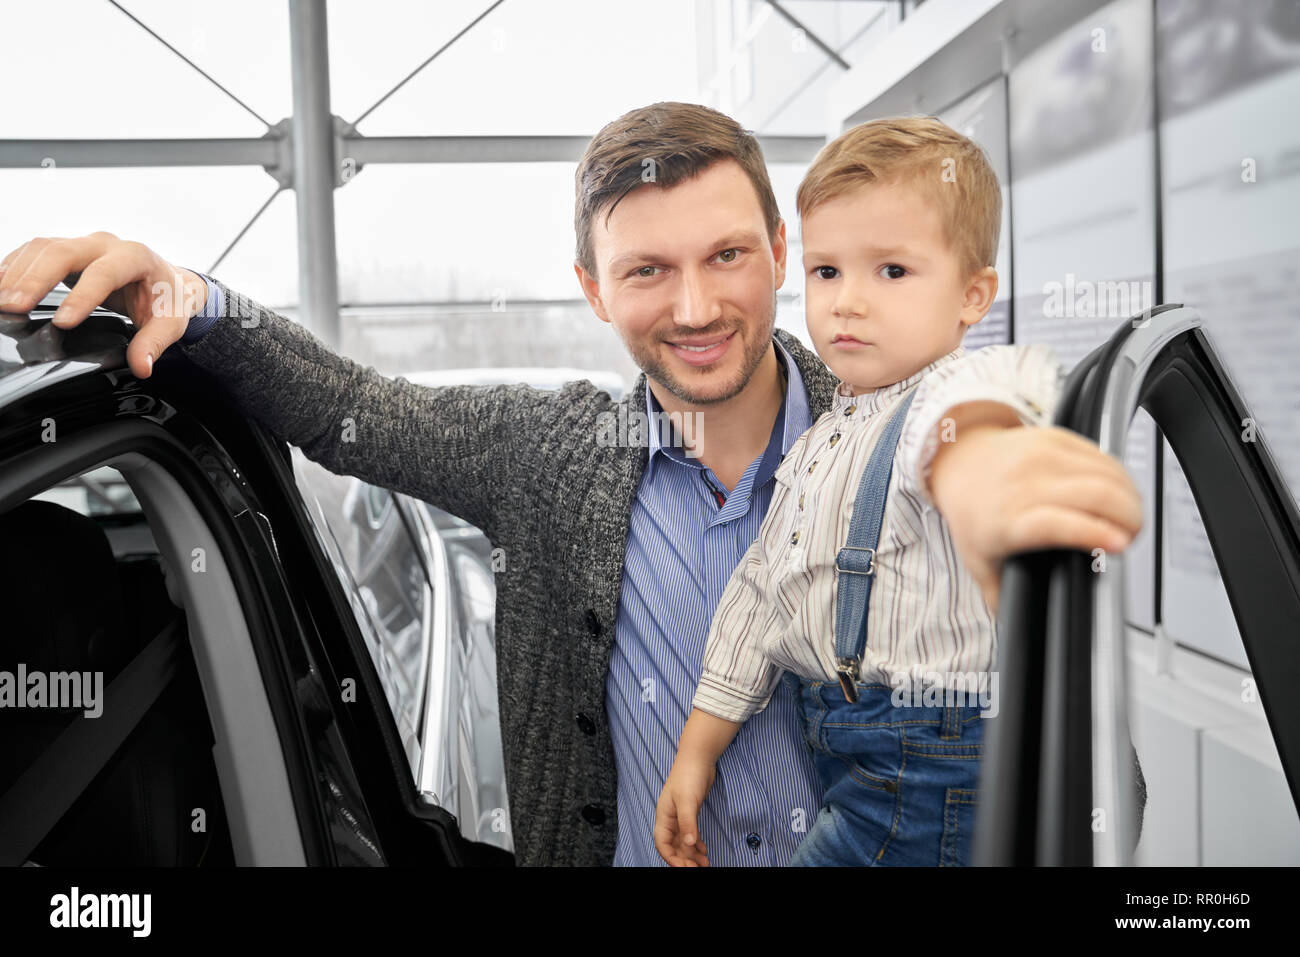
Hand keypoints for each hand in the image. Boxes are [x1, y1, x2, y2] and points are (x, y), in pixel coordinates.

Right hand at [0, 232, 208, 379]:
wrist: (168, 280)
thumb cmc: (168, 298)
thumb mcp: (171, 322)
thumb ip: (154, 343)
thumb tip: (141, 366)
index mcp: (135, 257)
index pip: (104, 273)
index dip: (82, 296)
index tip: (64, 322)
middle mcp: (105, 245)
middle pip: (63, 253)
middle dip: (35, 279)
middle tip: (12, 306)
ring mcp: (83, 245)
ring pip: (42, 248)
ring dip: (17, 273)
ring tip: (0, 301)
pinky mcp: (66, 252)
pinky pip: (35, 253)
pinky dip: (15, 268)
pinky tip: (0, 286)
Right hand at [654, 758, 714, 866]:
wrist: (699, 757)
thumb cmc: (689, 775)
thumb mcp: (688, 800)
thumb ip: (688, 823)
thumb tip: (689, 845)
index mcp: (664, 816)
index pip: (663, 843)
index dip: (672, 858)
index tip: (685, 868)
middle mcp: (670, 818)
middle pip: (673, 845)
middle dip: (683, 859)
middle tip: (697, 868)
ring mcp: (680, 815)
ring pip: (683, 841)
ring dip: (691, 854)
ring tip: (704, 863)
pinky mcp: (690, 812)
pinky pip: (690, 834)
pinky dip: (696, 844)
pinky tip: (704, 850)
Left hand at [927, 401, 1142, 614]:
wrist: (960, 462)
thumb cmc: (972, 513)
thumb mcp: (979, 562)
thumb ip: (1001, 597)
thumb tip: (1016, 626)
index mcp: (1008, 520)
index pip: (1057, 523)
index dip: (1093, 532)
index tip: (1119, 545)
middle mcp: (1025, 485)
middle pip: (1094, 495)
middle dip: (1127, 518)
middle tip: (1131, 537)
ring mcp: (1041, 457)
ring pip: (1105, 473)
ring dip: (1129, 497)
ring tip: (1130, 518)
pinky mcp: (1055, 438)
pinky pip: (1101, 455)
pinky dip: (1120, 476)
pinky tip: (1120, 493)